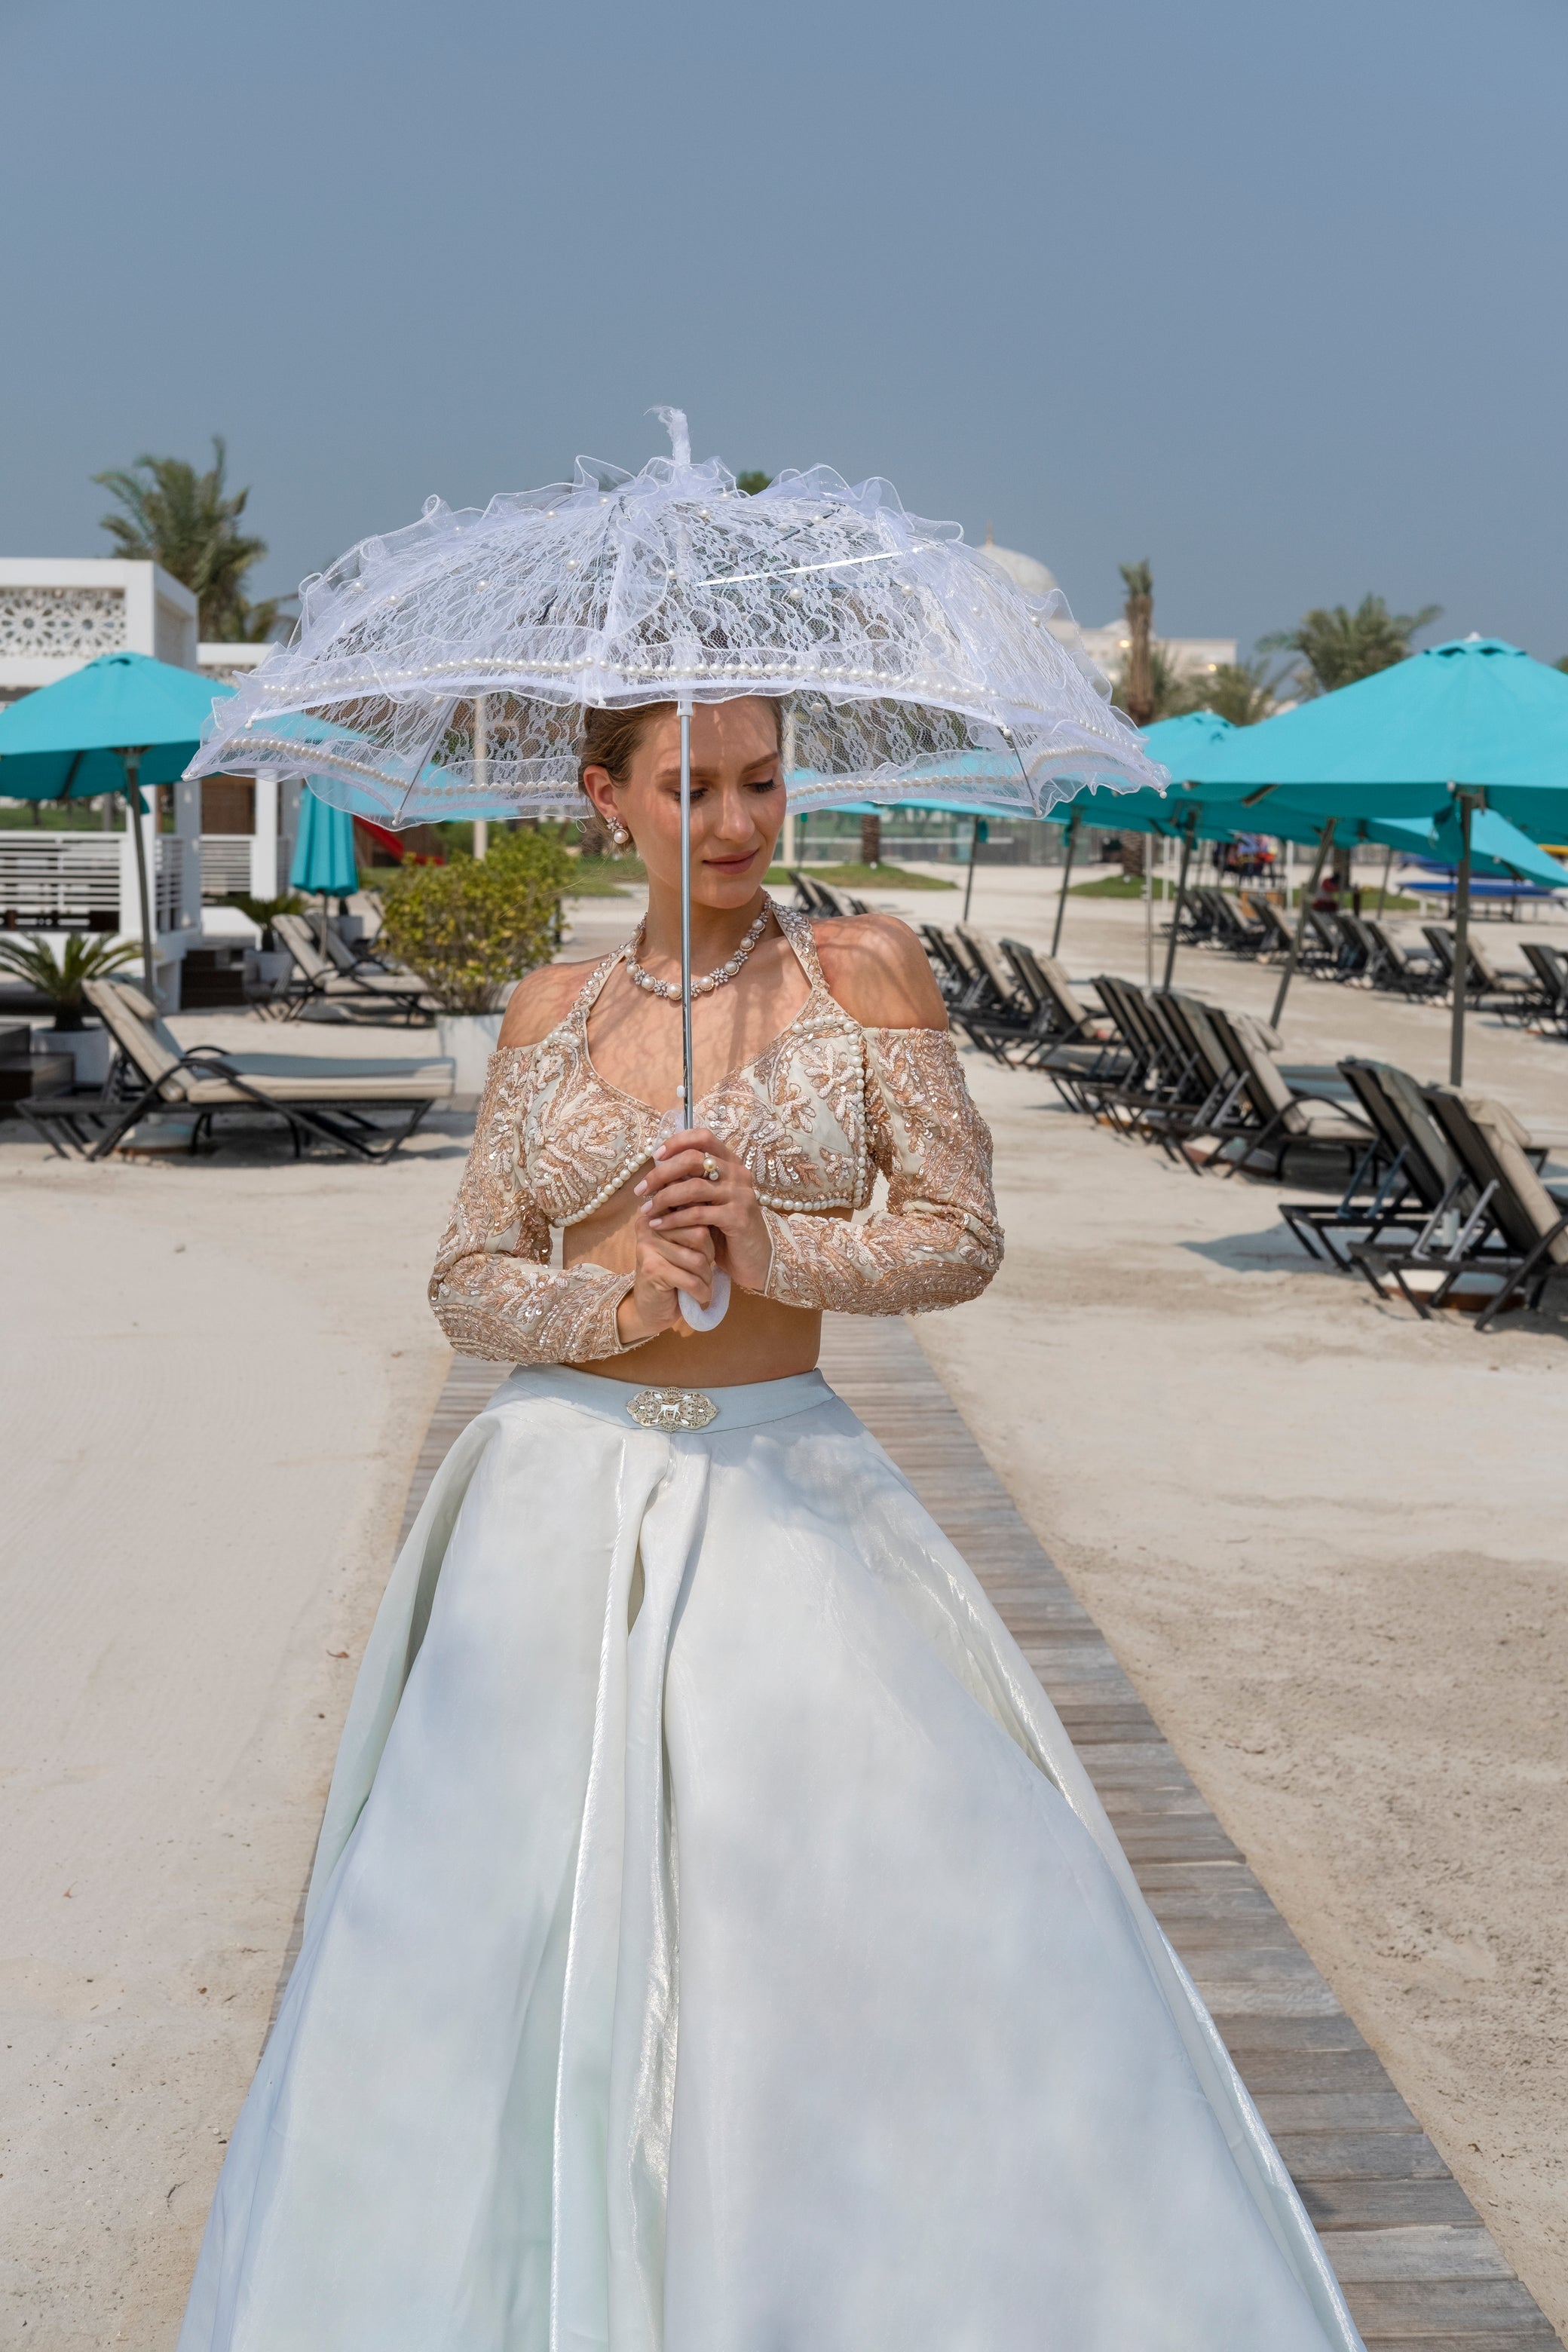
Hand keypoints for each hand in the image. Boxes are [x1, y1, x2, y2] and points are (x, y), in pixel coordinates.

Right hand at [617, 1208, 716, 1346]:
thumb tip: (716, 1210)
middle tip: (703, 1270)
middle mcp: (649, 1226)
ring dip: (706, 1277)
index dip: (709, 1235)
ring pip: (697, 1259)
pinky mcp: (652, 1270)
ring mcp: (648, 1248)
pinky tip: (700, 1296)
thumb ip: (693, 1227)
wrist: (651, 1310)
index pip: (695, 1212)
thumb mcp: (684, 1246)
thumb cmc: (674, 1275)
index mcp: (658, 1216)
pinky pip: (691, 1280)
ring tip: (702, 1284)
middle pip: (700, 1234)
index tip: (705, 1251)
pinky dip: (702, 1292)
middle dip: (710, 1256)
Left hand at [632, 1128, 773, 1294]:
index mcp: (730, 1162)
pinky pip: (698, 1214)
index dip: (677, 1142)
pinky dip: (674, 1219)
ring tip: (647, 1210)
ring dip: (664, 1198)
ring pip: (693, 1187)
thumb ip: (691, 1182)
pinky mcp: (737, 1217)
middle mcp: (737, 1173)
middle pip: (693, 1159)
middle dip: (661, 1173)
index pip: (703, 1137)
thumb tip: (656, 1171)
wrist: (752, 1257)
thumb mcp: (708, 1199)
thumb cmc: (725, 1226)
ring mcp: (740, 1194)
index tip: (655, 1155)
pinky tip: (659, 1226)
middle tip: (641, 1189)